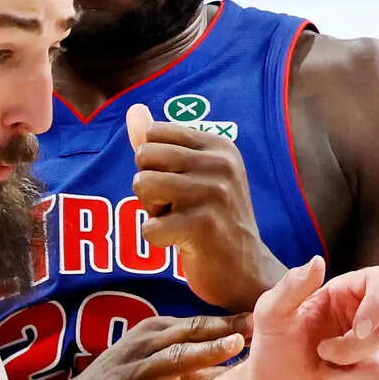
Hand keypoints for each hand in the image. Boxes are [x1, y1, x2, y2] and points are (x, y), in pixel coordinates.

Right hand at [19, 314, 252, 379]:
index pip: (195, 324)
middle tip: (254, 327)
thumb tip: (235, 361)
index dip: (228, 320)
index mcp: (151, 334)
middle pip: (186, 335)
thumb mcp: (154, 367)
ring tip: (232, 351)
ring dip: (202, 354)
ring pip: (169, 360)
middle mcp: (140, 347)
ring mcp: (125, 372)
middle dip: (221, 330)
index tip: (262, 317)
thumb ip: (190, 363)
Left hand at [127, 103, 286, 310]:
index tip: (179, 185)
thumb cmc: (211, 219)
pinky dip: (157, 239)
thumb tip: (133, 110)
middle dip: (149, 186)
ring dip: (152, 210)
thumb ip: (158, 143)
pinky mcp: (203, 228)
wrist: (245, 270)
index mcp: (219, 146)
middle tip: (177, 207)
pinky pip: (148, 227)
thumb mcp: (191, 174)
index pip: (154, 134)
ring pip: (142, 185)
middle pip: (144, 157)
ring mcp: (213, 195)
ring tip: (179, 221)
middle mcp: (220, 164)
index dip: (154, 163)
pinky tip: (182, 243)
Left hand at [242, 257, 378, 379]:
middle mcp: (367, 320)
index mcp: (346, 294)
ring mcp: (378, 353)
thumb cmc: (272, 352)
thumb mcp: (269, 317)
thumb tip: (318, 261)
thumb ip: (290, 288)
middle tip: (320, 354)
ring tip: (323, 377)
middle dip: (350, 350)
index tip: (358, 328)